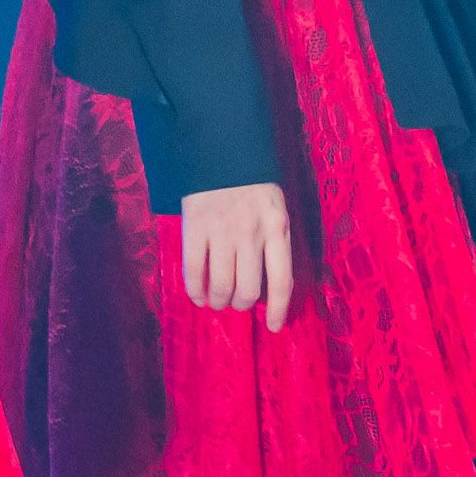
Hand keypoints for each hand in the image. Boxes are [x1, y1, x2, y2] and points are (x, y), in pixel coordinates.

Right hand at [180, 180, 296, 330]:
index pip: (281, 281)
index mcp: (277, 228)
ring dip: (218, 301)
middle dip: (240, 304)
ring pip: (220, 286)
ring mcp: (221, 231)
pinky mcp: (195, 227)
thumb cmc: (252, 184)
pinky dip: (194, 291)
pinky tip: (197, 295)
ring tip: (216, 299)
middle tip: (235, 302)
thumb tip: (273, 286)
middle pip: (248, 291)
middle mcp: (251, 233)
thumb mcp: (276, 209)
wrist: (221, 149)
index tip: (274, 328)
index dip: (278, 310)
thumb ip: (275, 241)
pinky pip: (194, 271)